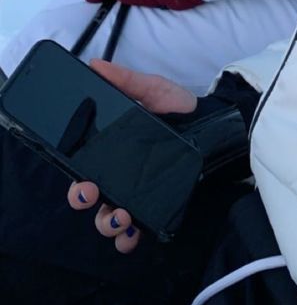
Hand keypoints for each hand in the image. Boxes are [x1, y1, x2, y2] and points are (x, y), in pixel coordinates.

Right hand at [67, 59, 195, 252]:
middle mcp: (119, 174)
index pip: (83, 168)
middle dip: (84, 201)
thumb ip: (126, 80)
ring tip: (121, 216)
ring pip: (109, 217)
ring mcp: (137, 193)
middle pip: (90, 197)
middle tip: (91, 194)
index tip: (79, 180)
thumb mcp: (152, 89)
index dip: (75, 180)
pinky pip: (136, 231)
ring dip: (107, 223)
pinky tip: (132, 235)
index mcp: (112, 148)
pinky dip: (128, 238)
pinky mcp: (156, 207)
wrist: (214, 125)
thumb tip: (95, 65)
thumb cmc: (179, 107)